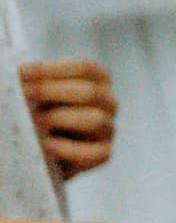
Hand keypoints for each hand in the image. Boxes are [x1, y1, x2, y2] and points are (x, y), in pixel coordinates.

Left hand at [19, 61, 112, 180]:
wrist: (47, 148)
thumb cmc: (43, 114)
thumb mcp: (42, 95)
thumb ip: (37, 83)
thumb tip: (19, 74)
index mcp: (97, 81)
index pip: (84, 68)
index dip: (53, 70)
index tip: (24, 73)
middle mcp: (108, 103)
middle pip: (91, 92)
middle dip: (52, 91)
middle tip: (25, 94)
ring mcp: (108, 129)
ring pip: (96, 120)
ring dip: (61, 119)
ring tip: (34, 121)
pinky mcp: (103, 153)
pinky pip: (93, 152)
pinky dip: (68, 149)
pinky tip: (47, 145)